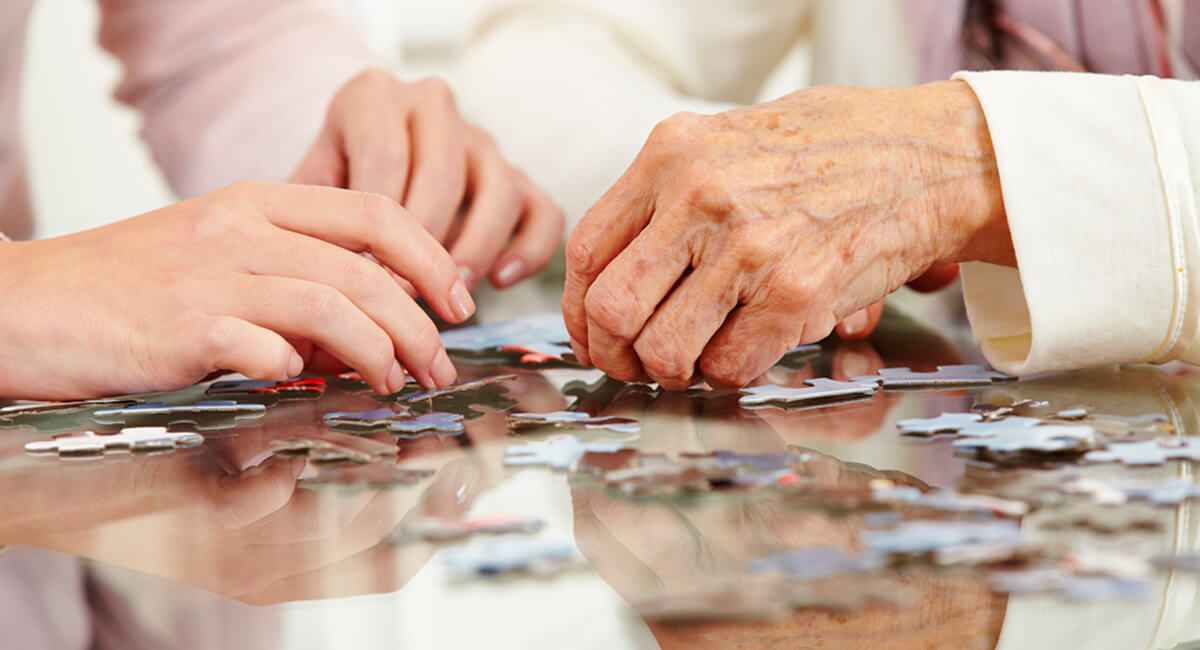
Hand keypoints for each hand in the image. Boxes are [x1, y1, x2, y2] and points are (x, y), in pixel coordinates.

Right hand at [0, 182, 473, 398]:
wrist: (23, 305)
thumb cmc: (126, 287)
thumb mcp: (214, 254)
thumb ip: (289, 272)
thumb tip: (367, 324)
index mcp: (254, 202)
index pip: (373, 211)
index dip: (429, 256)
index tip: (457, 300)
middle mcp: (240, 230)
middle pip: (366, 268)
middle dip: (419, 322)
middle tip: (438, 364)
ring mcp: (211, 278)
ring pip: (332, 305)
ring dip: (380, 351)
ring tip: (396, 383)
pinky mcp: (183, 330)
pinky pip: (267, 349)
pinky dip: (299, 371)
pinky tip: (304, 387)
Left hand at [292, 69, 564, 288]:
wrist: (359, 174)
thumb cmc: (327, 192)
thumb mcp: (305, 190)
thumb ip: (312, 219)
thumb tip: (328, 280)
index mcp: (373, 97)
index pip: (385, 155)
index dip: (377, 225)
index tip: (366, 277)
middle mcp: (433, 107)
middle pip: (444, 170)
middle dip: (425, 241)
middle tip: (406, 295)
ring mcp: (482, 142)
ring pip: (500, 188)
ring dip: (476, 247)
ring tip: (450, 294)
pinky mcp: (520, 179)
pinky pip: (544, 212)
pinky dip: (530, 249)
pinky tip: (500, 281)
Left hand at [564, 80, 1012, 387]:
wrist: (927, 157)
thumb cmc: (826, 152)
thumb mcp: (726, 142)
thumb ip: (664, 198)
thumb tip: (612, 278)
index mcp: (671, 154)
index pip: (586, 251)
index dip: (579, 309)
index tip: (592, 334)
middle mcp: (700, 196)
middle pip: (612, 309)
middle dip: (615, 355)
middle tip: (636, 365)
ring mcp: (749, 246)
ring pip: (665, 350)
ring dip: (673, 373)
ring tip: (695, 361)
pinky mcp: (797, 292)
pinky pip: (730, 366)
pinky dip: (728, 376)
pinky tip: (744, 353)